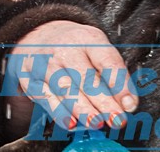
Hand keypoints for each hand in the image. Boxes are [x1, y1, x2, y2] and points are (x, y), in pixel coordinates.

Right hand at [9, 21, 136, 129]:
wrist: (36, 36)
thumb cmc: (74, 49)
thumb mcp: (97, 50)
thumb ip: (114, 75)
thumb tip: (127, 105)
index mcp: (87, 39)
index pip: (107, 61)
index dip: (120, 84)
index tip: (130, 105)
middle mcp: (64, 49)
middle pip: (85, 77)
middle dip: (102, 101)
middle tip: (116, 119)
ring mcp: (44, 63)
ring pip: (64, 88)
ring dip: (81, 109)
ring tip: (96, 123)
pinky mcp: (30, 78)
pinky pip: (45, 98)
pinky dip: (58, 112)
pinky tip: (71, 123)